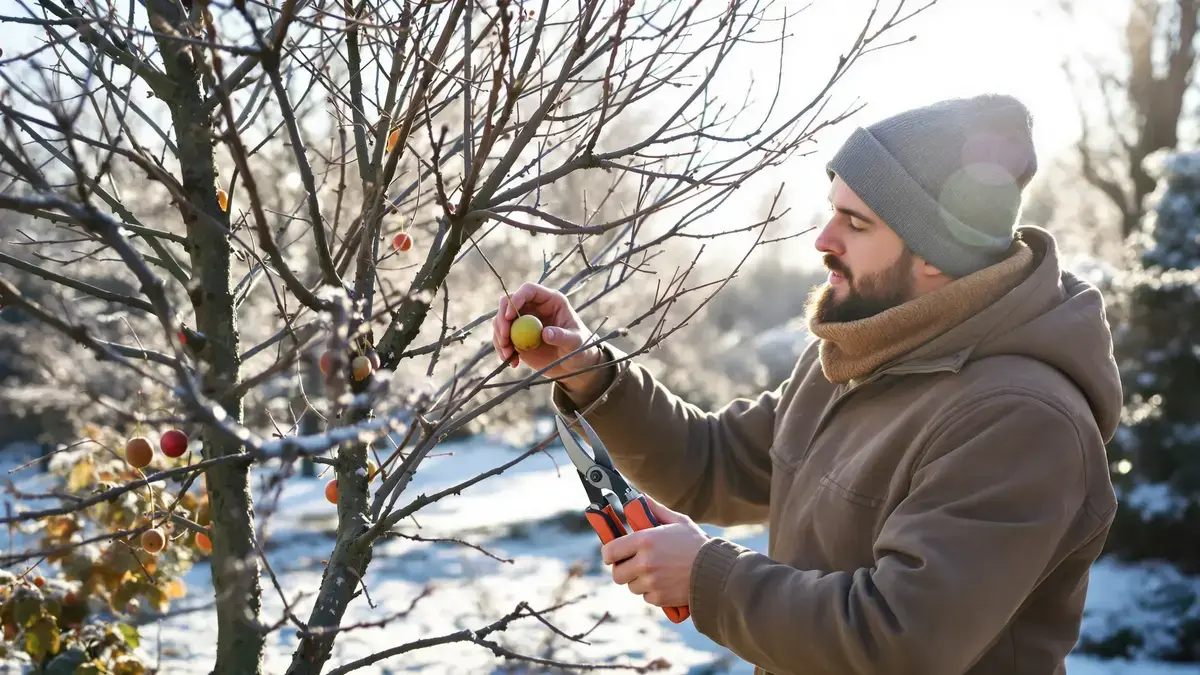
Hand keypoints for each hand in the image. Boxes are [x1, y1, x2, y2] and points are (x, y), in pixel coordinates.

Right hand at [492, 282, 602, 391]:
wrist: (573, 364)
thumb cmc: (580, 348)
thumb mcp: (575, 342)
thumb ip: (562, 336)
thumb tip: (545, 333)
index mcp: (550, 301)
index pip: (529, 290)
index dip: (516, 299)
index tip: (509, 316)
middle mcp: (534, 307)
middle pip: (508, 303)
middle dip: (502, 319)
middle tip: (504, 338)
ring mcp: (523, 322)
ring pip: (501, 321)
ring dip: (500, 337)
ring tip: (508, 355)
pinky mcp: (517, 336)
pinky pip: (502, 338)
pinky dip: (503, 349)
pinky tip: (513, 362)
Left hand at [602, 494, 709, 608]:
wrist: (716, 570)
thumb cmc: (697, 543)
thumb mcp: (678, 521)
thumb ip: (655, 510)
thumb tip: (639, 498)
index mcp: (644, 541)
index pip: (610, 551)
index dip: (609, 554)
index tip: (613, 554)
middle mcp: (644, 562)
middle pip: (617, 573)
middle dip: (623, 570)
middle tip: (633, 565)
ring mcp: (651, 582)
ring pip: (631, 586)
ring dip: (638, 581)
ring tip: (654, 573)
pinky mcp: (659, 598)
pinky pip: (646, 597)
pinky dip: (652, 592)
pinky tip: (665, 583)